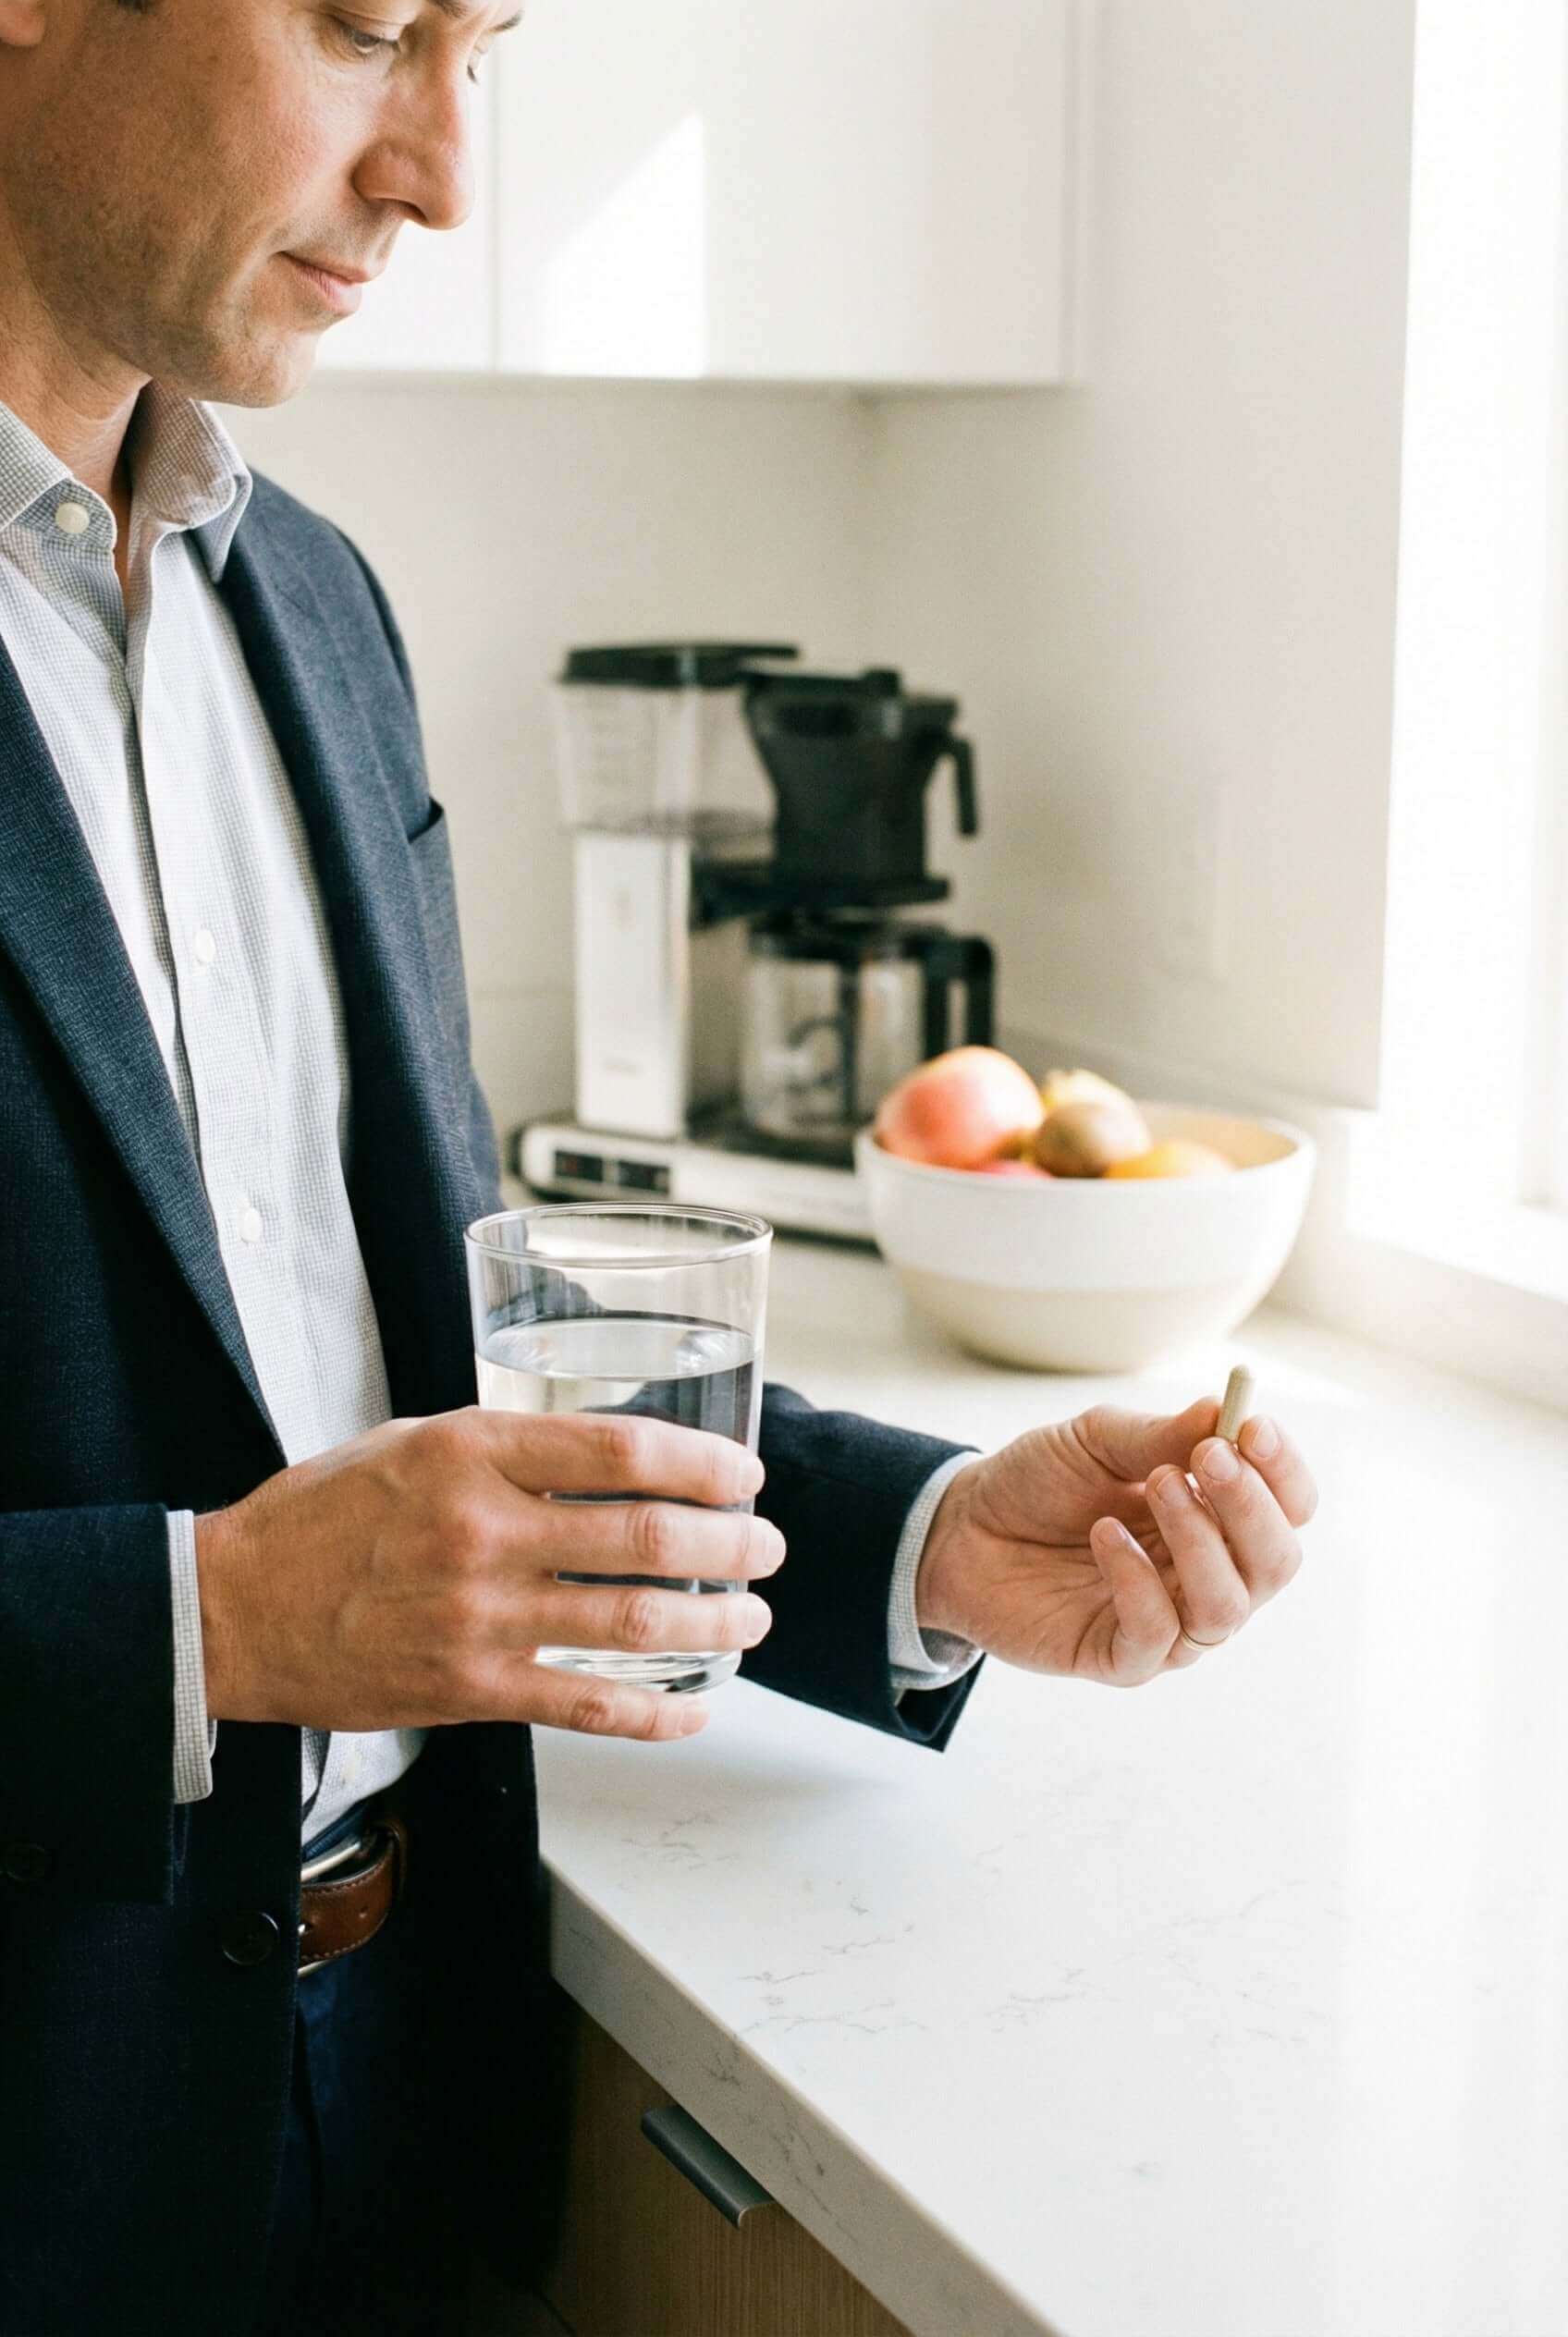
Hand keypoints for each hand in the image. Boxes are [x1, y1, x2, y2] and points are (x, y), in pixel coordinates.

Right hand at [194, 1409, 781, 1743]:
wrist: (232, 1608)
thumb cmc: (324, 1516)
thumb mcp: (414, 1443)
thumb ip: (508, 1447)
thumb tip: (609, 1455)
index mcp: (471, 1451)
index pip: (620, 1448)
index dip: (701, 1463)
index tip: (742, 1473)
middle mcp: (482, 1528)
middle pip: (644, 1535)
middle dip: (729, 1543)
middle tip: (767, 1545)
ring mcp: (478, 1614)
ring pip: (630, 1622)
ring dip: (713, 1623)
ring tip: (752, 1618)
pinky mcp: (469, 1687)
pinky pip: (584, 1703)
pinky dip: (652, 1712)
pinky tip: (694, 1709)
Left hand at [914, 1396, 1315, 1684]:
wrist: (961, 1530)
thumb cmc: (1040, 1483)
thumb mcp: (1095, 1441)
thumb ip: (1158, 1434)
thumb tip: (1223, 1411)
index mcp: (1217, 1518)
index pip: (1289, 1507)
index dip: (1282, 1470)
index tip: (1252, 1425)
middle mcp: (1207, 1576)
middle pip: (1276, 1563)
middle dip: (1248, 1506)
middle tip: (1203, 1457)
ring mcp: (1169, 1623)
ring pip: (1227, 1608)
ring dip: (1199, 1542)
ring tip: (1154, 1486)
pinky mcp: (1121, 1659)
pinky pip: (1157, 1637)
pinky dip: (1137, 1583)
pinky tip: (1103, 1536)